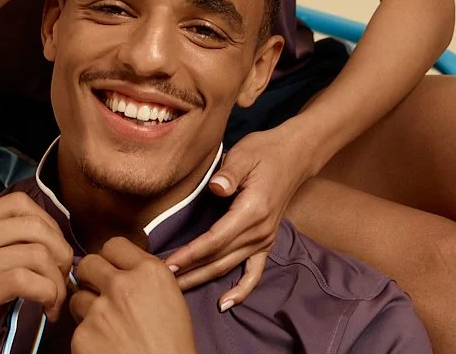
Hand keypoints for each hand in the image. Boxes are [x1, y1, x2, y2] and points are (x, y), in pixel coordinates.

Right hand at [0, 193, 73, 353]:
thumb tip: (43, 244)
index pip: (18, 203)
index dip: (47, 222)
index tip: (55, 247)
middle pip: (32, 224)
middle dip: (59, 248)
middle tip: (64, 273)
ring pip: (35, 252)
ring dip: (56, 278)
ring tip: (55, 298)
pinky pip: (26, 280)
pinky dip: (46, 293)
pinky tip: (47, 309)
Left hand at [69, 238, 197, 353]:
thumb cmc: (173, 347)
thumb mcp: (171, 298)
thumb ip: (146, 277)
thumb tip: (124, 268)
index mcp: (149, 271)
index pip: (114, 245)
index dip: (111, 259)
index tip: (112, 270)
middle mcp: (122, 284)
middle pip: (88, 263)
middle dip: (91, 278)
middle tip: (99, 294)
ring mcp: (100, 310)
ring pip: (78, 297)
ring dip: (87, 310)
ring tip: (106, 328)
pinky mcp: (82, 336)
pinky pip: (77, 329)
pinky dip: (87, 339)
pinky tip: (104, 348)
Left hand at [165, 123, 317, 308]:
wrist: (294, 156)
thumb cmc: (264, 151)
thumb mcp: (245, 154)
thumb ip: (230, 172)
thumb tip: (217, 186)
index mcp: (252, 211)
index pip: (215, 239)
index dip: (190, 254)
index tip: (167, 264)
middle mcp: (259, 231)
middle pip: (219, 259)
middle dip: (190, 272)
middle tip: (161, 282)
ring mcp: (264, 240)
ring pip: (230, 267)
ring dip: (204, 280)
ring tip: (178, 290)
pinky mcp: (266, 242)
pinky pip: (254, 273)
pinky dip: (241, 290)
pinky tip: (225, 304)